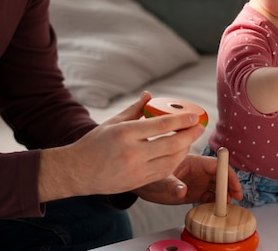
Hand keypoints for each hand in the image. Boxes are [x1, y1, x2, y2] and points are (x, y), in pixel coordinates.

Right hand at [38, 92, 206, 201]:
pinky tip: (179, 153)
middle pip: (171, 144)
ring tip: (190, 139)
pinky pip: (163, 172)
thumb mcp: (113, 122)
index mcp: (126, 133)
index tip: (194, 116)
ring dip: (185, 149)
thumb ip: (134, 109)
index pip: (161, 125)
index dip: (182, 121)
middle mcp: (133, 152)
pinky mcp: (138, 183)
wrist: (77, 171)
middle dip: (190, 135)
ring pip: (171, 160)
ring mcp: (136, 170)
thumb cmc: (94, 143)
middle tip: (200, 127)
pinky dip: (174, 162)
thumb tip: (149, 95)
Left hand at [134, 154, 242, 204]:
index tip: (235, 188)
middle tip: (235, 200)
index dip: (228, 175)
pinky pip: (210, 197)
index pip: (217, 165)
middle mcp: (198, 171)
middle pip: (221, 176)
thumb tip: (182, 191)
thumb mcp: (160, 179)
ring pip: (217, 187)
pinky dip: (215, 203)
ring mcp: (197, 182)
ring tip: (225, 207)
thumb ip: (172, 184)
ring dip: (223, 196)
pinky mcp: (194, 193)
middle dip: (230, 186)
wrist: (143, 186)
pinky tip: (215, 209)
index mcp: (193, 162)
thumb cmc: (151, 175)